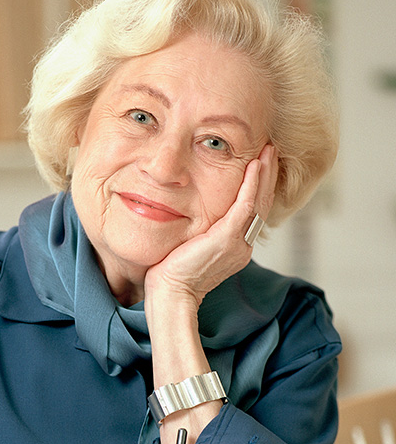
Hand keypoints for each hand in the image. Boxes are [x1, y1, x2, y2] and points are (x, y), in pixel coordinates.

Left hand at [145, 144, 278, 307]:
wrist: (171, 293)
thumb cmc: (172, 274)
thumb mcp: (192, 248)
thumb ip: (202, 233)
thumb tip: (196, 219)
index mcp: (236, 248)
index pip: (253, 212)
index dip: (259, 188)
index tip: (261, 166)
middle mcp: (242, 245)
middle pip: (262, 204)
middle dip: (268, 176)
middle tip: (272, 150)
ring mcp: (237, 242)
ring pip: (259, 201)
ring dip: (265, 173)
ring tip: (269, 151)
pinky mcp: (227, 238)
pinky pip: (245, 205)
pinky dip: (252, 183)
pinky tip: (255, 165)